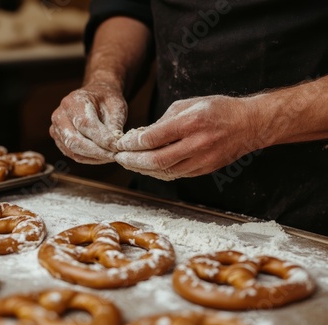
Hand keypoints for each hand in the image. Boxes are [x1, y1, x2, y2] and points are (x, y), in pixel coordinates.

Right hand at [49, 82, 127, 163]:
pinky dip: (89, 159)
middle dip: (97, 152)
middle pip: (74, 141)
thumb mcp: (116, 106)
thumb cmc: (106, 100)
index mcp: (73, 101)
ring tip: (111, 156)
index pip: (85, 123)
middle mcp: (60, 115)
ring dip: (94, 157)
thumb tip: (116, 145)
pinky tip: (102, 156)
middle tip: (115, 156)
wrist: (94, 96)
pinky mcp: (58, 140)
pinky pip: (72, 154)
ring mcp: (56, 129)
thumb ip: (115, 124)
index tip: (117, 146)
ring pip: (73, 151)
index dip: (101, 138)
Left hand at [114, 95, 261, 179]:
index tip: (121, 143)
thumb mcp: (188, 104)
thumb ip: (163, 120)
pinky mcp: (203, 170)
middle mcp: (196, 144)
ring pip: (163, 172)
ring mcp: (201, 160)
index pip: (153, 138)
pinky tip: (146, 168)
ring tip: (129, 163)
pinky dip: (157, 172)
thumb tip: (141, 135)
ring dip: (142, 169)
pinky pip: (174, 175)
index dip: (133, 143)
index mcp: (191, 123)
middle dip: (132, 161)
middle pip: (155, 160)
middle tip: (119, 158)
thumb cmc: (218, 109)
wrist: (249, 125)